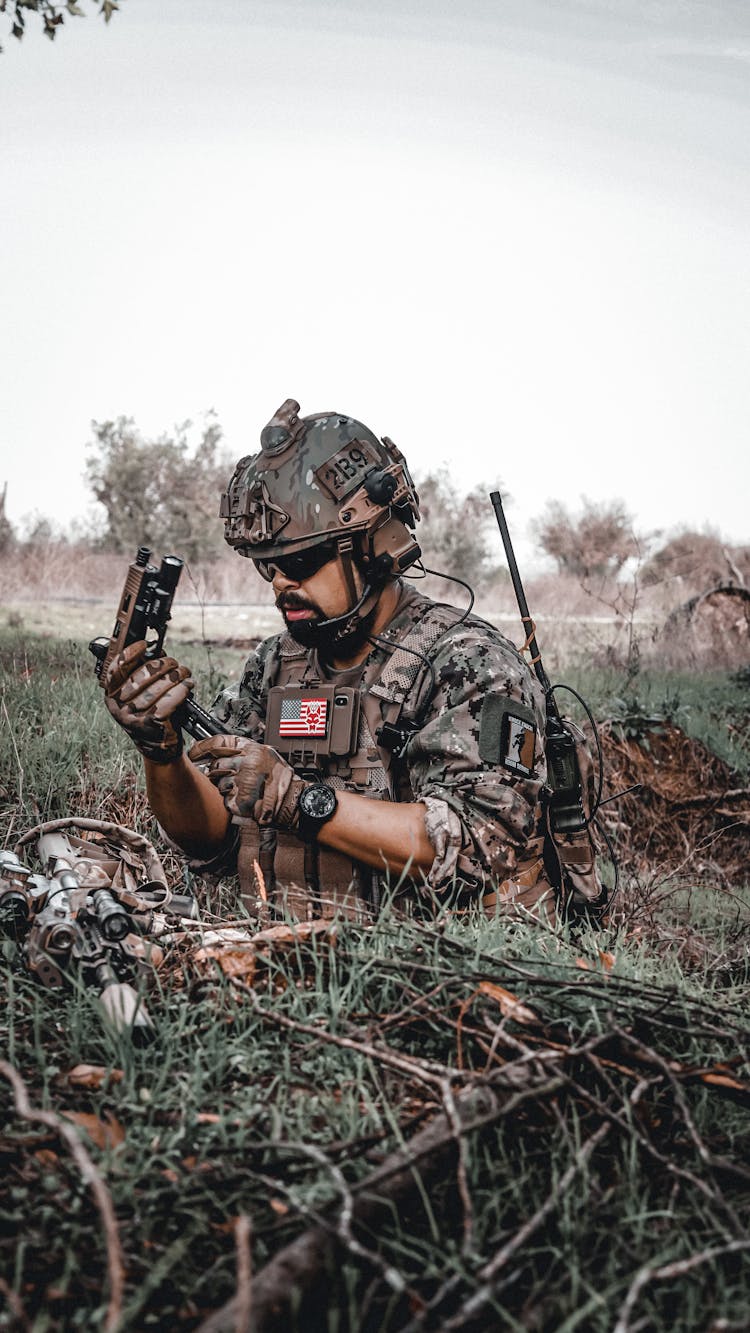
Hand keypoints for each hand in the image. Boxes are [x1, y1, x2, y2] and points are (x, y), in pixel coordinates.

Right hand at [104, 640, 193, 764]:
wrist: (159, 746)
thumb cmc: (151, 714)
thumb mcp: (140, 694)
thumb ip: (142, 674)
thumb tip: (157, 651)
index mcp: (112, 695)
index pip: (115, 669)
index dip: (130, 653)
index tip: (144, 645)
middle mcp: (119, 707)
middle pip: (141, 675)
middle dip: (163, 664)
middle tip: (174, 664)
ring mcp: (133, 717)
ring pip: (157, 687)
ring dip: (176, 676)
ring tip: (184, 674)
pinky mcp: (151, 725)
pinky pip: (168, 701)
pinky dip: (181, 690)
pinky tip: (187, 686)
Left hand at [188, 736, 306, 829]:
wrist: (295, 800)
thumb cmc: (280, 779)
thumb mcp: (264, 755)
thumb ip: (241, 752)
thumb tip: (214, 753)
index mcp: (252, 748)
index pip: (218, 742)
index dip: (202, 748)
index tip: (193, 753)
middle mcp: (247, 762)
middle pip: (216, 765)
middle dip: (217, 773)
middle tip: (230, 777)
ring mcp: (244, 781)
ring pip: (219, 785)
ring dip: (227, 789)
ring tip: (244, 790)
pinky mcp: (242, 800)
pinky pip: (226, 801)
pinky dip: (233, 803)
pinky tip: (245, 800)